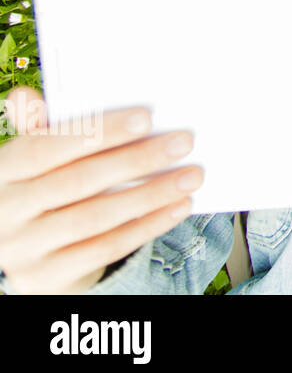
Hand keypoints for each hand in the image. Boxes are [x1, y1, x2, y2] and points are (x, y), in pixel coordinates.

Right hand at [0, 86, 202, 293]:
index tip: (146, 116)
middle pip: (78, 180)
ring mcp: (24, 248)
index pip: (46, 146)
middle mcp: (6, 210)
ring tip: (191, 175)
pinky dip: (148, 225)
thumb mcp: (36, 158)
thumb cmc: (44, 186)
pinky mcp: (48, 276)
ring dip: (151, 194)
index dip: (96, 131)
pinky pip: (107, 248)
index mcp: (3, 171)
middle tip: (183, 142)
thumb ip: (41, 128)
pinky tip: (179, 206)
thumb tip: (28, 96)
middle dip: (136, 159)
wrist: (32, 251)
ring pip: (96, 217)